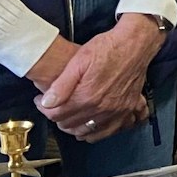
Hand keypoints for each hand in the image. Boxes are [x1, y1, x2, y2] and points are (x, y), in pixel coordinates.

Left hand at [35, 17, 162, 140]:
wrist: (135, 43)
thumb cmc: (108, 48)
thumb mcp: (79, 60)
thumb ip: (61, 84)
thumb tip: (47, 102)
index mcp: (87, 97)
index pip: (57, 115)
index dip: (44, 109)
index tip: (40, 101)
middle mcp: (102, 108)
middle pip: (71, 125)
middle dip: (58, 118)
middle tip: (54, 107)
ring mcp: (117, 111)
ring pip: (90, 132)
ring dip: (76, 128)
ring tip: (70, 117)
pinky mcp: (128, 108)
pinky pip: (114, 130)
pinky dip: (102, 132)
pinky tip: (95, 126)